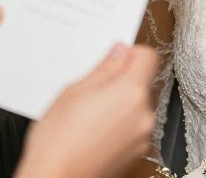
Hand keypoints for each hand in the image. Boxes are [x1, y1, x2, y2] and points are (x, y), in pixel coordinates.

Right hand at [15, 44, 157, 177]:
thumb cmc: (57, 143)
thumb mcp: (74, 91)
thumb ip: (104, 68)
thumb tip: (119, 51)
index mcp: (130, 92)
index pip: (148, 56)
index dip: (130, 54)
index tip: (115, 59)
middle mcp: (144, 114)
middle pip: (143, 82)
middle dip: (122, 82)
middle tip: (94, 92)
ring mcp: (143, 136)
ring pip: (138, 106)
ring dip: (121, 105)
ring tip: (91, 116)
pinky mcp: (137, 153)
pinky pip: (134, 127)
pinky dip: (120, 126)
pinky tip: (96, 132)